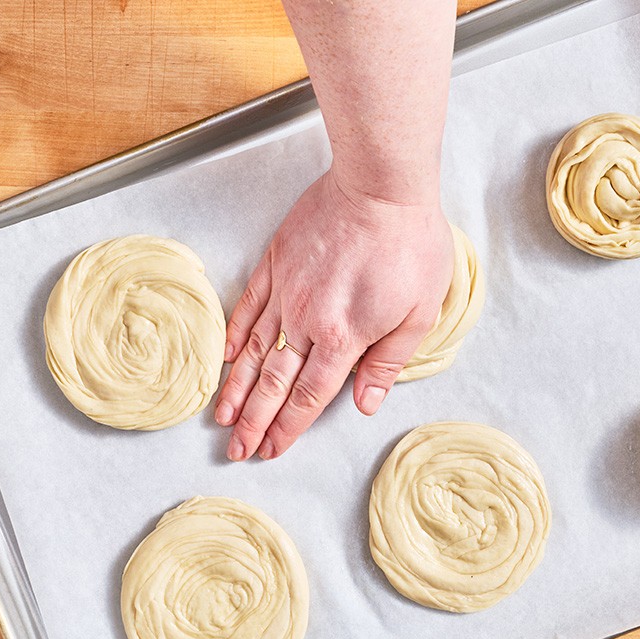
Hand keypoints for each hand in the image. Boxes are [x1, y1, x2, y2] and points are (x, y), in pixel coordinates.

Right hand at [214, 170, 453, 460]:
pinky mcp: (276, 261)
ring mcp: (286, 290)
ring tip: (221, 416)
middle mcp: (306, 320)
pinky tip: (227, 357)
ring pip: (254, 350)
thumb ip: (387, 363)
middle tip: (236, 450)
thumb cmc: (408, 245)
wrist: (380, 187)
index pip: (309, 396)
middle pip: (274, 383)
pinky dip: (235, 333)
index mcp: (343, 338)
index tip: (271, 450)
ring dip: (237, 388)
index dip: (288, 429)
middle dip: (254, 421)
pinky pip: (248, 305)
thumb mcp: (418, 313)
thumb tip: (363, 404)